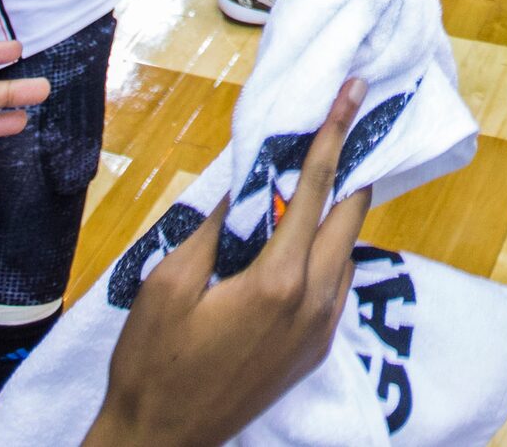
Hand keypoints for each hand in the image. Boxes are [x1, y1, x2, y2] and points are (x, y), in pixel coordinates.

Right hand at [87, 80, 371, 446]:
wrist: (161, 440)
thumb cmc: (153, 362)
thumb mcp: (170, 283)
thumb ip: (214, 229)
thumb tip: (244, 185)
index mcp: (279, 280)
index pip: (314, 189)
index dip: (333, 135)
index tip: (353, 94)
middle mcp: (314, 302)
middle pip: (349, 215)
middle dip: (351, 165)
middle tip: (351, 121)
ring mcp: (319, 331)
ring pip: (348, 250)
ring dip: (342, 208)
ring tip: (329, 169)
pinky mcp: (314, 351)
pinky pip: (337, 284)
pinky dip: (331, 248)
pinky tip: (309, 234)